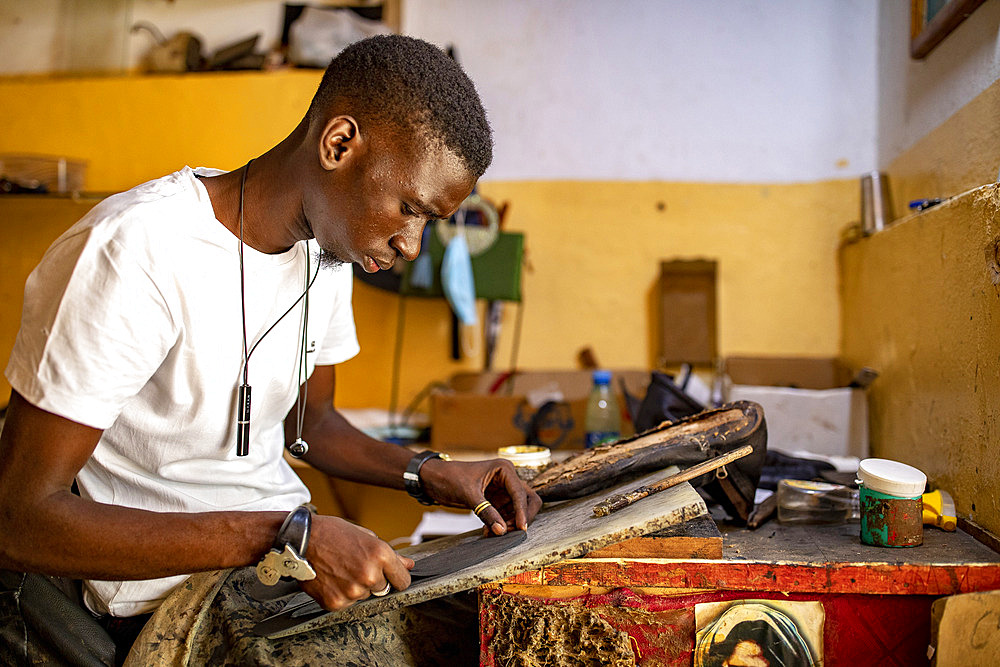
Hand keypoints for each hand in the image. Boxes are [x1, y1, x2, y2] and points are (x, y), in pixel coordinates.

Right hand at [299, 515, 412, 610]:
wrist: (300, 540)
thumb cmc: (332, 533)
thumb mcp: (366, 536)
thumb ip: (390, 555)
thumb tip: (408, 565)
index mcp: (380, 555)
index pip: (403, 581)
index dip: (397, 578)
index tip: (391, 577)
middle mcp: (369, 575)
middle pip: (383, 589)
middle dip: (373, 580)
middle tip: (355, 566)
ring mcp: (352, 591)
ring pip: (364, 596)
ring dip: (356, 587)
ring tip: (340, 570)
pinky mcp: (336, 603)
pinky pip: (347, 604)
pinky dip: (340, 594)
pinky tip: (332, 579)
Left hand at [419, 459, 541, 535]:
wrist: (433, 479)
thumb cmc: (449, 478)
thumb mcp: (468, 495)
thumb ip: (486, 512)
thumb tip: (502, 530)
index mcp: (504, 469)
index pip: (520, 493)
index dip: (522, 512)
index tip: (521, 528)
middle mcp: (507, 479)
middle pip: (528, 500)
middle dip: (522, 517)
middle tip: (510, 531)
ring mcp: (502, 490)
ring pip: (518, 510)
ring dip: (510, 523)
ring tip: (493, 533)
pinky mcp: (495, 500)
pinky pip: (506, 515)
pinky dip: (501, 524)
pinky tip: (489, 532)